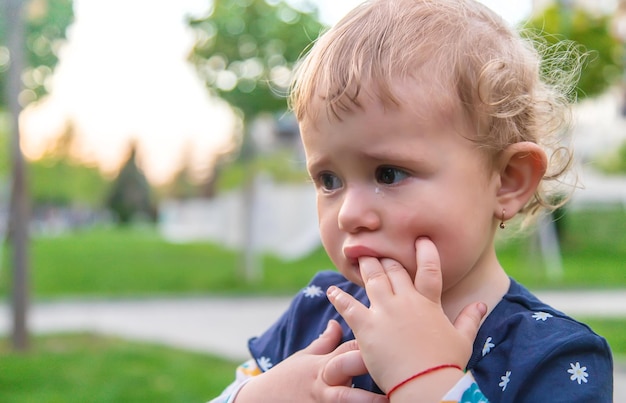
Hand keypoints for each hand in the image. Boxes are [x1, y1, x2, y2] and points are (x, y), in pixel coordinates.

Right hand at [235, 319, 387, 402]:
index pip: (348, 346)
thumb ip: (326, 343)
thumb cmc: (287, 380)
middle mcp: (324, 381)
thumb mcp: (304, 359)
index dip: (368, 340)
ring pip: (347, 399)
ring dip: (367, 398)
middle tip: (391, 361)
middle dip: (365, 362)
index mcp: (323, 364)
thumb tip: (337, 321)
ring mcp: (322, 402)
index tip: (390, 333)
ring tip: (389, 399)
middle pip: (346, 366)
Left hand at [327, 237, 486, 395]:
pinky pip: (349, 306)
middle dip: (386, 257)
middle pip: (394, 270)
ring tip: (357, 256)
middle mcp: (405, 301)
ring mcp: (384, 311)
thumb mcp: (462, 339)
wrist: (424, 383)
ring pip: (372, 279)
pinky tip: (332, 290)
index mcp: (428, 302)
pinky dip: (339, 297)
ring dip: (365, 266)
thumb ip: (470, 319)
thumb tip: (483, 305)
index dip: (425, 251)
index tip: (420, 239)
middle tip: (377, 249)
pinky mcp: (366, 326)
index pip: (428, 269)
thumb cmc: (445, 363)